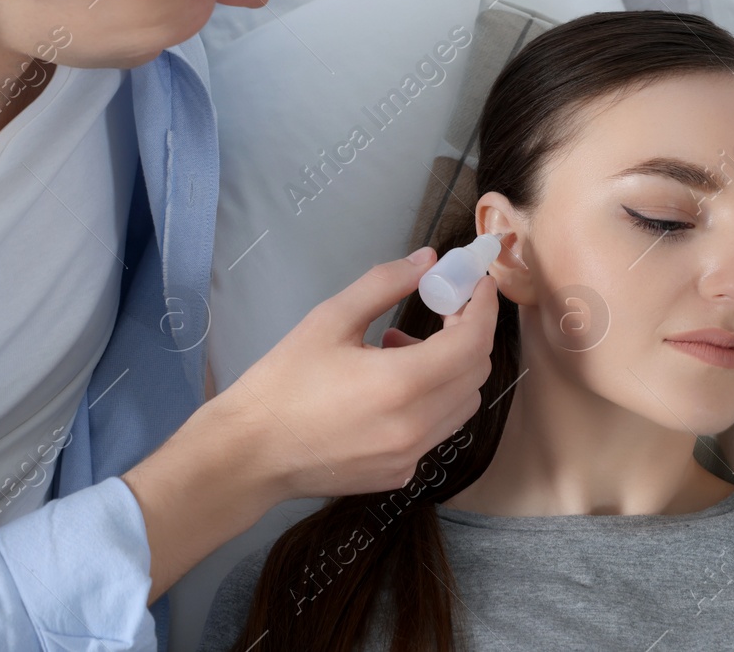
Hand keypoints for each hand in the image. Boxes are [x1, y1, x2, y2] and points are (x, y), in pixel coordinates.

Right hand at [226, 246, 497, 499]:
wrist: (250, 453)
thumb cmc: (284, 381)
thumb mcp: (329, 319)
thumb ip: (384, 284)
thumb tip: (428, 259)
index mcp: (401, 384)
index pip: (472, 341)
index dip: (483, 307)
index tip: (477, 284)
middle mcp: (416, 426)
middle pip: (475, 373)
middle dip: (468, 334)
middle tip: (440, 310)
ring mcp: (412, 456)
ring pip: (462, 404)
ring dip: (451, 368)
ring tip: (401, 348)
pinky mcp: (401, 474)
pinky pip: (437, 430)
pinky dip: (432, 400)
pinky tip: (389, 388)